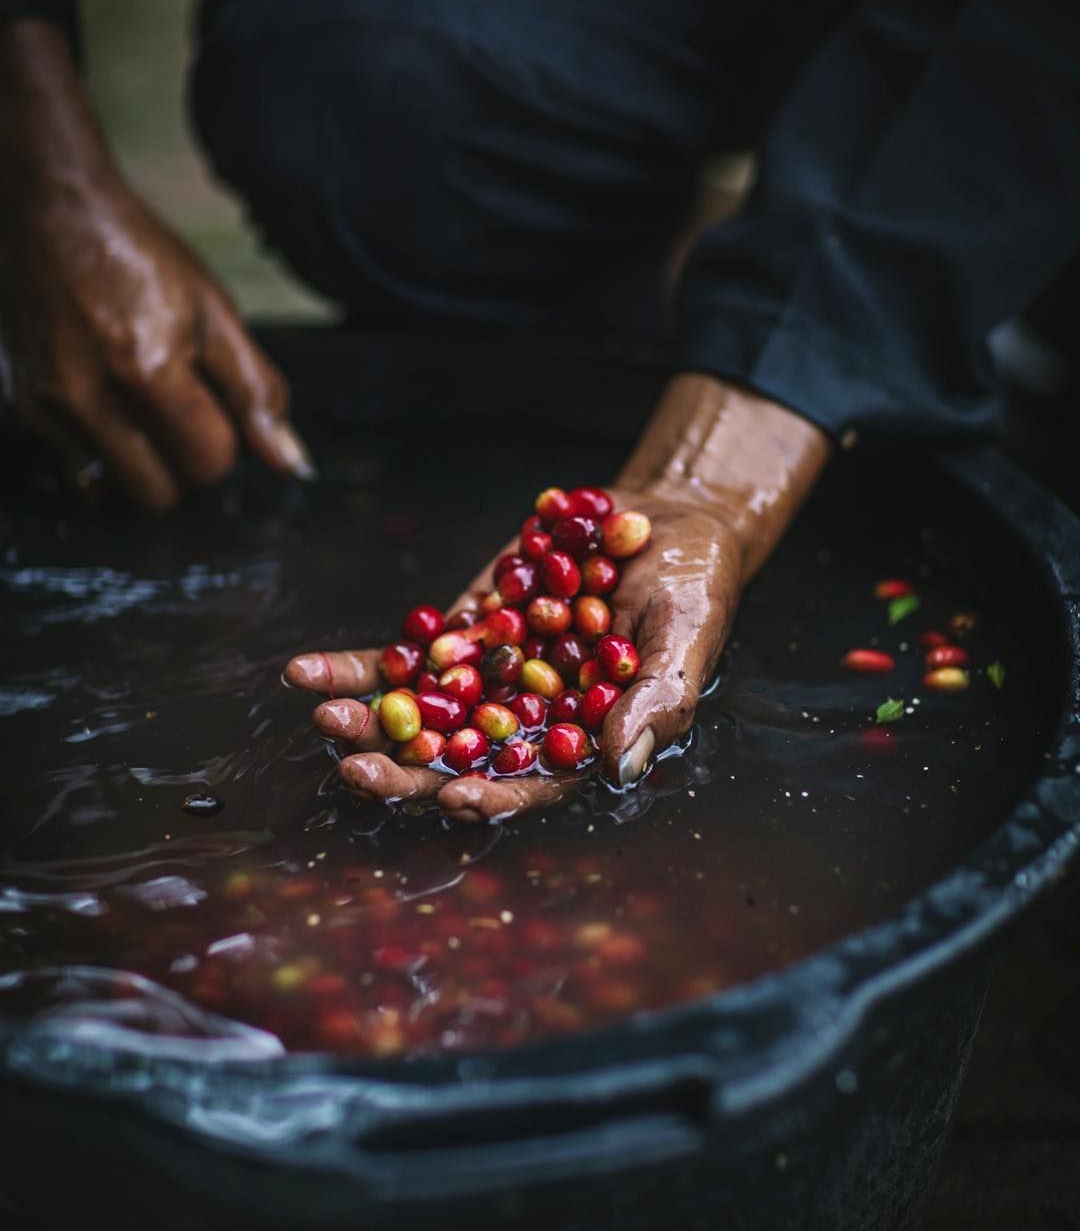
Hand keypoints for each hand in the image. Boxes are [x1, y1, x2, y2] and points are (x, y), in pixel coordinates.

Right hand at [0, 21, 312, 508]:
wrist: (52, 209)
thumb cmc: (139, 255)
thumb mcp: (216, 313)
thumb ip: (256, 391)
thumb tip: (289, 461)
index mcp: (147, 364)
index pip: (209, 461)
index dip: (225, 443)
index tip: (216, 410)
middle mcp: (86, 392)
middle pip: (160, 493)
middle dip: (181, 462)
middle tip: (181, 412)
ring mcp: (46, 401)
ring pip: (116, 482)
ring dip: (140, 455)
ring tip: (140, 396)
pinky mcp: (20, 402)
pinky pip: (78, 461)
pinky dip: (101, 441)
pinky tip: (104, 391)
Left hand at [285, 374, 831, 822]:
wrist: (662, 516)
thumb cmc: (693, 583)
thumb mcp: (687, 634)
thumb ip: (657, 700)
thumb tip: (620, 766)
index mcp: (582, 739)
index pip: (533, 784)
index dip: (496, 792)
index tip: (456, 794)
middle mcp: (528, 720)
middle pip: (458, 761)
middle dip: (406, 769)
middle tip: (357, 765)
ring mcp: (488, 679)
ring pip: (419, 718)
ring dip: (369, 721)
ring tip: (322, 714)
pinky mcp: (461, 635)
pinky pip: (403, 661)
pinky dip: (358, 669)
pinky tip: (308, 673)